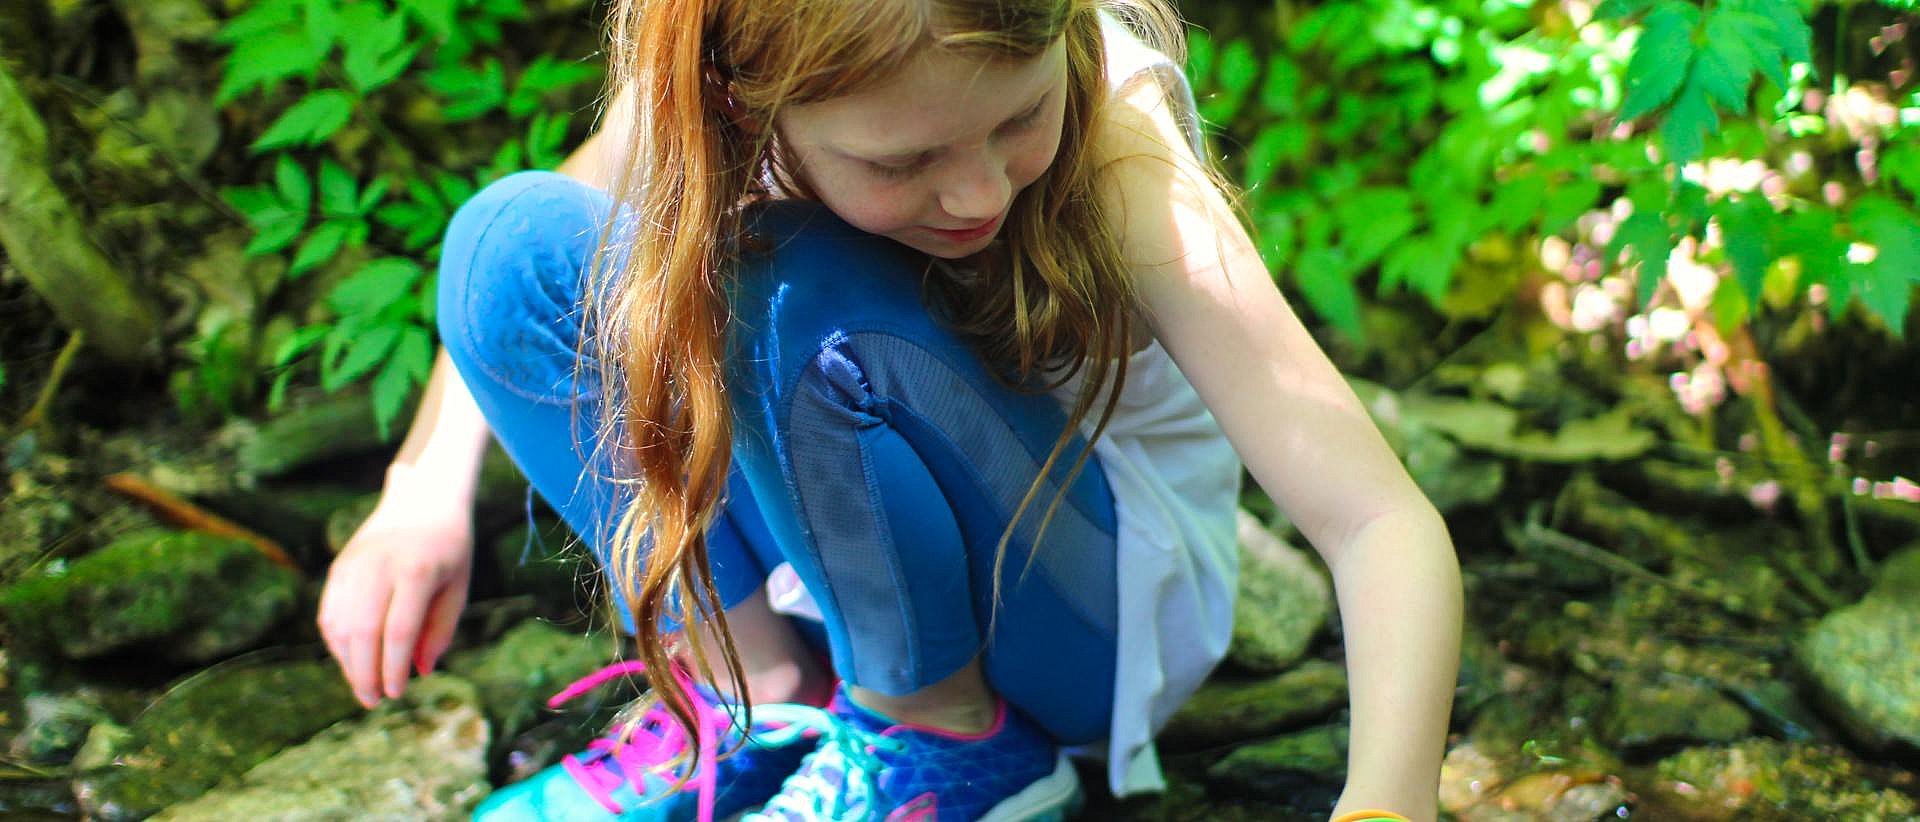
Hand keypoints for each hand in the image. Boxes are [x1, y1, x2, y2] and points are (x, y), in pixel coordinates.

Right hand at [317, 489, 472, 707]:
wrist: (423, 499)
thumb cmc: (449, 549)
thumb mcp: (458, 587)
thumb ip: (440, 630)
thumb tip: (419, 672)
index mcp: (416, 570)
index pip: (398, 630)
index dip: (394, 666)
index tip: (397, 692)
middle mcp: (379, 566)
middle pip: (362, 631)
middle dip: (365, 673)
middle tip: (373, 701)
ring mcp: (354, 565)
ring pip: (340, 625)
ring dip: (347, 662)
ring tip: (364, 686)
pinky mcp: (340, 568)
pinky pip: (330, 613)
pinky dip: (336, 642)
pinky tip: (351, 660)